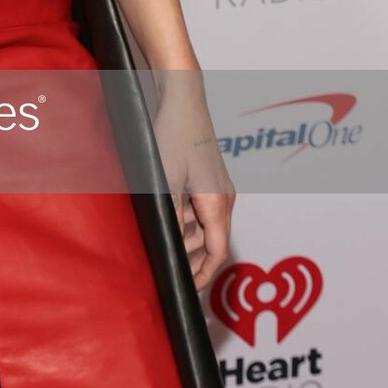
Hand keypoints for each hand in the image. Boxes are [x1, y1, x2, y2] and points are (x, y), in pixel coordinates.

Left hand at [151, 71, 235, 292]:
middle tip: (169, 272)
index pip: (217, 253)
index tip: (186, 288)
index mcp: (217, 204)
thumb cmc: (173, 136)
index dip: (202, 275)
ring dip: (187, 238)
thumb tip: (169, 246)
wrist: (182, 98)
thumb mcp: (164, 182)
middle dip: (193, 260)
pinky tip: (165, 218)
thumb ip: (170, 217)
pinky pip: (202, 208)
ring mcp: (219, 187)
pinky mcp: (210, 177)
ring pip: (206, 225)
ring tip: (162, 246)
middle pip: (213, 242)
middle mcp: (225, 198)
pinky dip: (186, 219)